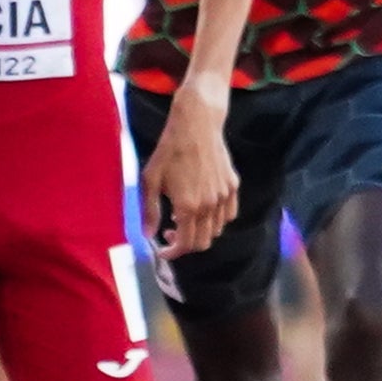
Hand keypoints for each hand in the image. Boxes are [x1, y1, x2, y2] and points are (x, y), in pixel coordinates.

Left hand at [142, 77, 241, 258]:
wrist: (196, 126)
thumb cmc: (169, 151)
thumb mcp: (150, 180)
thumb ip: (150, 211)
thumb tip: (148, 236)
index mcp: (187, 207)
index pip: (184, 244)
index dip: (172, 253)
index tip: (162, 251)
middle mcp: (209, 206)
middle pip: (203, 242)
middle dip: (185, 245)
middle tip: (170, 233)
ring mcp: (224, 196)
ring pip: (217, 230)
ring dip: (200, 232)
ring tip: (184, 217)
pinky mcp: (233, 186)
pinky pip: (229, 214)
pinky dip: (217, 220)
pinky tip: (204, 208)